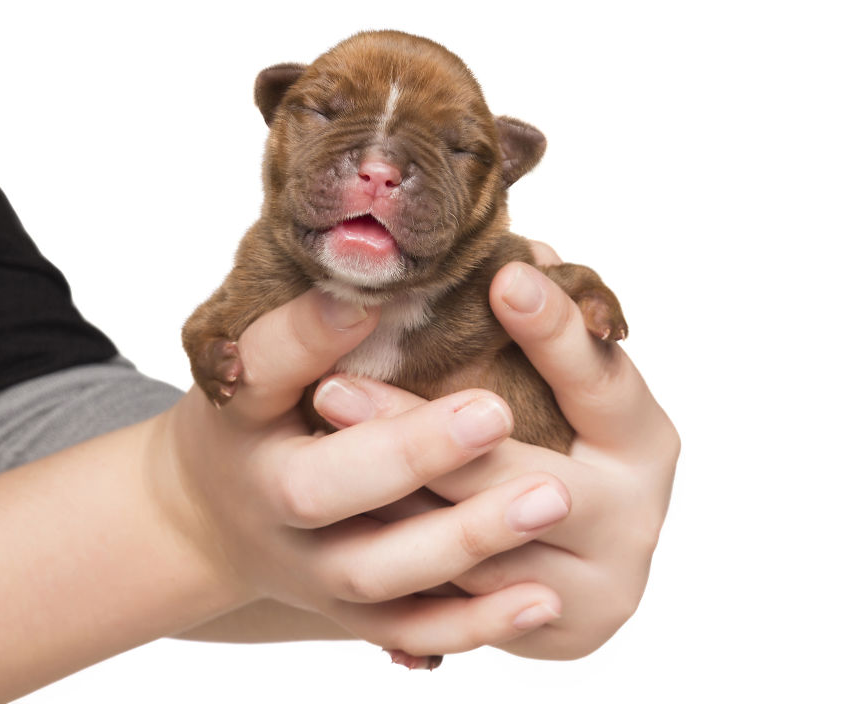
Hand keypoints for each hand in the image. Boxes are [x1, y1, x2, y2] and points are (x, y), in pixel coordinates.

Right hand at [151, 288, 571, 657]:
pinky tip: (540, 599)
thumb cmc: (254, 419)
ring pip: (379, 570)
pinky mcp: (348, 611)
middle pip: (324, 489)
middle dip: (409, 452)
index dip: (306, 337)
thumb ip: (311, 319)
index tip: (367, 300)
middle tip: (494, 413)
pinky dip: (473, 622)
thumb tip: (391, 256)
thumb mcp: (260, 362)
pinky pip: (409, 627)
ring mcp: (309, 568)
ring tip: (550, 500)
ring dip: (463, 539)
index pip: (262, 371)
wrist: (217, 516)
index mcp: (240, 417)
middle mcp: (269, 502)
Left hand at [311, 254, 679, 659]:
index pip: (597, 380)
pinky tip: (338, 518)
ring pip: (473, 546)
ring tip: (320, 441)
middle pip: (515, 477)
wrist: (573, 555)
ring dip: (389, 497)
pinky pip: (459, 604)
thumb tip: (527, 251)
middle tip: (332, 389)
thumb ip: (549, 331)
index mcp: (644, 438)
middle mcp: (632, 514)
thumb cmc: (563, 440)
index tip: (504, 276)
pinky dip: (399, 560)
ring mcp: (598, 583)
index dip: (555, 331)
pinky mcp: (556, 631)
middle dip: (416, 434)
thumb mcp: (567, 386)